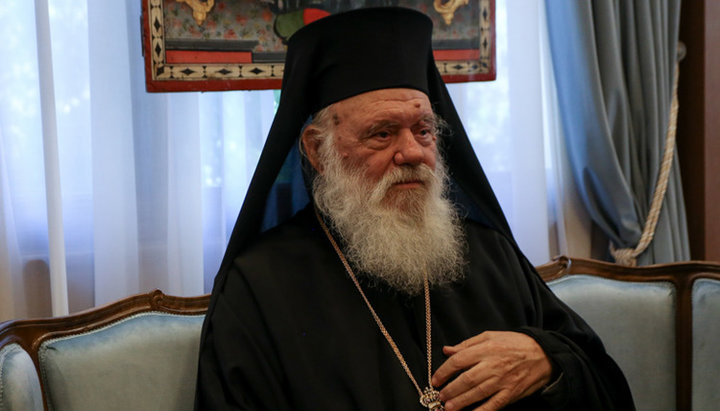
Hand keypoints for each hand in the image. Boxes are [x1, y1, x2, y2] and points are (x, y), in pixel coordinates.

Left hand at [431, 331, 552, 410]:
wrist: (543, 354)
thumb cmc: (515, 343)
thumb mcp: (490, 336)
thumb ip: (467, 344)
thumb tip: (447, 350)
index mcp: (486, 349)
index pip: (459, 360)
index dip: (444, 371)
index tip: (435, 380)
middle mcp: (493, 365)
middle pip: (467, 379)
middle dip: (450, 390)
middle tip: (439, 397)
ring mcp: (503, 381)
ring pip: (478, 394)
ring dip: (461, 402)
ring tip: (448, 408)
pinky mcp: (511, 393)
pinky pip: (494, 405)